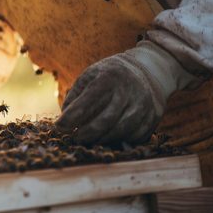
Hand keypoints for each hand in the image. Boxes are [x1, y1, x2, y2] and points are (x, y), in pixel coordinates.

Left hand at [56, 41, 200, 144]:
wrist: (148, 70)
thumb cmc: (110, 76)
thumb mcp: (90, 76)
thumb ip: (74, 96)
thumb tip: (63, 121)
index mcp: (110, 77)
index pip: (89, 101)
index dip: (72, 117)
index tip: (58, 126)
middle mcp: (130, 91)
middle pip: (106, 121)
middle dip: (86, 133)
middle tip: (75, 138)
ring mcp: (145, 105)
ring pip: (121, 132)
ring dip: (101, 140)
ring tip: (88, 140)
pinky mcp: (153, 118)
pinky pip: (134, 137)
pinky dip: (118, 141)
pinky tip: (107, 138)